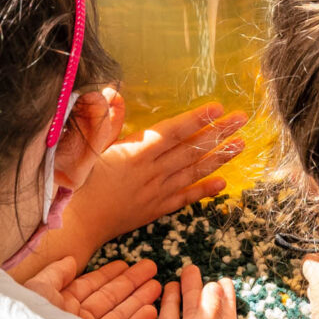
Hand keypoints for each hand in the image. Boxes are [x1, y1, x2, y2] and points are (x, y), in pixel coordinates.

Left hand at [25, 256, 162, 318]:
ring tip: (156, 284)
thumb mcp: (38, 291)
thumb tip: (71, 259)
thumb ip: (55, 274)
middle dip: (130, 283)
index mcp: (62, 305)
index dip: (108, 274)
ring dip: (138, 300)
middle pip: (110, 298)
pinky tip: (151, 310)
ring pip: (119, 315)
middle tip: (150, 267)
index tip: (126, 262)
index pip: (91, 286)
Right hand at [61, 100, 248, 252]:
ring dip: (219, 158)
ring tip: (241, 145)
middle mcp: (151, 173)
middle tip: (242, 120)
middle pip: (190, 149)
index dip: (196, 120)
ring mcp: (156, 192)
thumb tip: (111, 94)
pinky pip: (185, 198)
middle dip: (218, 133)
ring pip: (193, 172)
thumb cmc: (76, 183)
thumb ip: (102, 120)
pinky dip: (204, 190)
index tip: (217, 108)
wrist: (76, 224)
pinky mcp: (155, 209)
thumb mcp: (85, 147)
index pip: (173, 132)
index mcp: (135, 153)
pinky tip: (222, 183)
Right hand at [128, 265, 237, 318]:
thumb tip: (218, 286)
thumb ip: (208, 313)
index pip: (221, 318)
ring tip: (167, 282)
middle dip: (194, 292)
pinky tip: (144, 309)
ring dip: (170, 304)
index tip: (224, 278)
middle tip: (189, 269)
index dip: (225, 299)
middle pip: (194, 316)